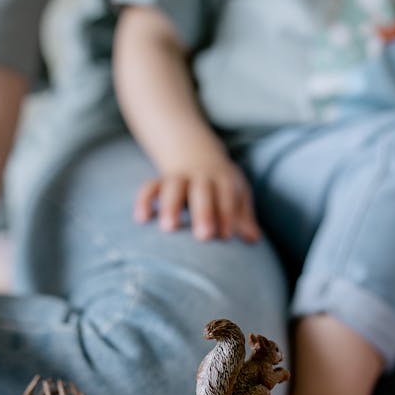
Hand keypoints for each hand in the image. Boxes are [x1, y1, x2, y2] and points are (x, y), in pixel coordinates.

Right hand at [134, 155, 260, 242]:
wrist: (196, 154)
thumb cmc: (221, 185)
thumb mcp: (236, 194)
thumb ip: (243, 216)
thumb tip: (253, 239)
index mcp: (222, 178)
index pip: (226, 195)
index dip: (227, 214)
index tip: (226, 236)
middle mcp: (200, 176)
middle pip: (202, 190)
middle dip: (203, 212)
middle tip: (203, 237)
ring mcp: (178, 178)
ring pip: (173, 187)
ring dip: (170, 206)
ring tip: (168, 229)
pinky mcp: (160, 183)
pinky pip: (149, 188)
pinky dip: (144, 201)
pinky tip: (141, 219)